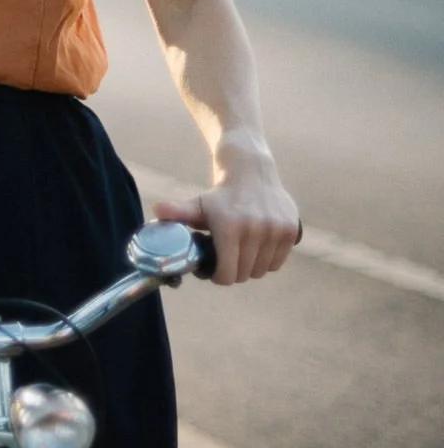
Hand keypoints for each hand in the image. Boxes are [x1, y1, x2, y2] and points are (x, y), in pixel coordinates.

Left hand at [152, 174, 299, 285]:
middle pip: (244, 274)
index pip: (227, 275)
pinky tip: (258, 248)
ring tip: (242, 253)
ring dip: (251, 266)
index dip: (219, 277)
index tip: (216, 269)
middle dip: (234, 271)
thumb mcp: (197, 204)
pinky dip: (268, 261)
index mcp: (229, 227)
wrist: (251, 170)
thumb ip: (177, 212)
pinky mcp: (290, 229)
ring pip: (262, 270)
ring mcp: (275, 229)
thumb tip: (157, 210)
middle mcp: (254, 228)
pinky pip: (278, 262)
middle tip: (228, 260)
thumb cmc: (220, 195)